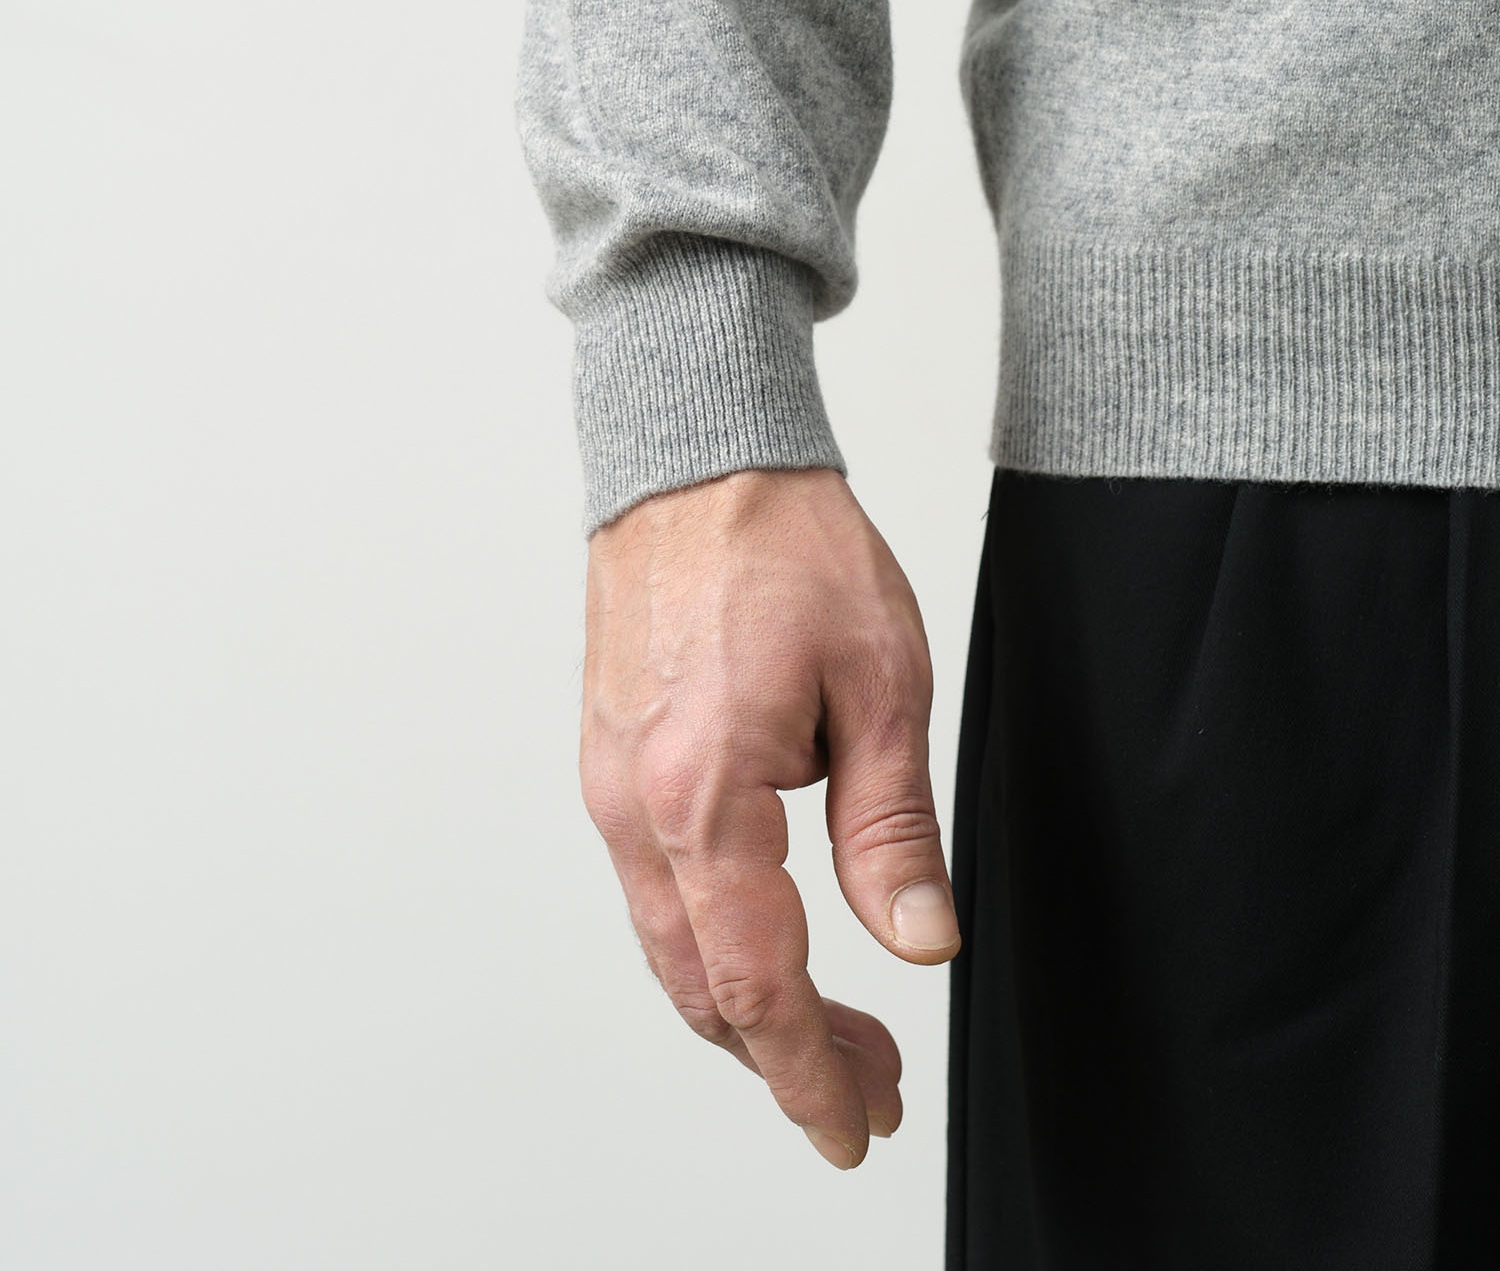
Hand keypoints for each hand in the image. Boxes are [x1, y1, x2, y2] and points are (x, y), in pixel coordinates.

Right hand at [579, 465, 959, 1169]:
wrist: (697, 457)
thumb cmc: (783, 543)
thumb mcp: (879, 679)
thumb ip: (891, 823)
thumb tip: (918, 939)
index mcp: (703, 793)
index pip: (755, 982)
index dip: (809, 1070)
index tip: (853, 1124)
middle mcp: (635, 803)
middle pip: (701, 986)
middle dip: (786, 1056)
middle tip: (870, 1087)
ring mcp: (612, 782)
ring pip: (670, 943)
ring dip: (747, 1004)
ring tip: (834, 1028)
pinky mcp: (612, 757)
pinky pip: (652, 886)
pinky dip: (710, 941)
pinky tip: (766, 939)